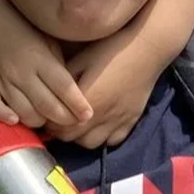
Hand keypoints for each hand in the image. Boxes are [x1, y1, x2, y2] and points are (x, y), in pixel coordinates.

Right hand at [0, 1, 93, 129]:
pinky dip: (4, 117)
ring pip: (23, 112)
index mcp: (41, 57)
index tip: (87, 116)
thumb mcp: (47, 40)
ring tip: (46, 120)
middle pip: (47, 106)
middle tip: (71, 124)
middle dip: (63, 119)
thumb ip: (58, 65)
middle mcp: (21, 70)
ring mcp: (0, 78)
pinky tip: (15, 119)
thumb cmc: (22, 27)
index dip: (78, 105)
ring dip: (38, 121)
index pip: (64, 88)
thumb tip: (72, 94)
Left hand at [47, 23, 167, 147]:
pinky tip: (100, 124)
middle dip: (63, 131)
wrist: (146, 49)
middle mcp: (101, 117)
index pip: (60, 127)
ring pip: (91, 144)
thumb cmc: (111, 49)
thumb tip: (51, 94)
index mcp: (87, 102)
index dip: (50, 123)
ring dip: (81, 137)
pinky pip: (112, 141)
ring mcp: (118, 121)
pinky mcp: (131, 121)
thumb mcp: (82, 59)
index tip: (47, 114)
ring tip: (79, 123)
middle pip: (73, 138)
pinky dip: (103, 137)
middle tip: (60, 118)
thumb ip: (65, 82)